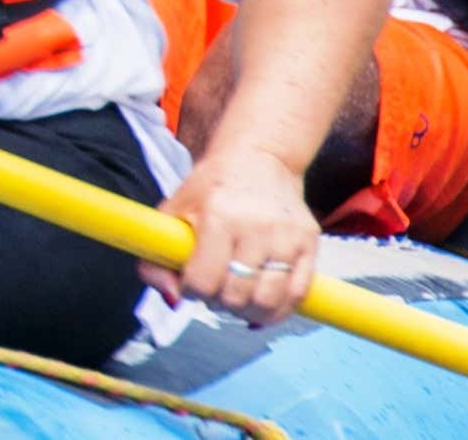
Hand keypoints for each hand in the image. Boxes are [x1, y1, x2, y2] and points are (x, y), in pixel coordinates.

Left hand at [143, 145, 324, 325]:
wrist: (257, 156)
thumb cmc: (211, 187)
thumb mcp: (173, 211)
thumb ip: (158, 259)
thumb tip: (173, 300)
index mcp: (219, 217)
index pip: (204, 280)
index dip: (192, 291)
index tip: (192, 284)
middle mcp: (256, 228)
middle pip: (236, 295)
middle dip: (219, 303)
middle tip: (215, 291)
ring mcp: (286, 237)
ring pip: (268, 300)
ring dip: (247, 310)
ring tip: (237, 298)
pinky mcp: (309, 242)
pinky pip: (297, 293)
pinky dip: (278, 309)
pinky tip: (262, 303)